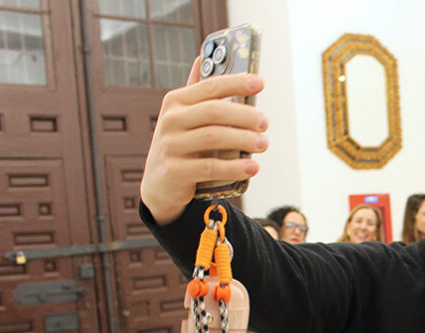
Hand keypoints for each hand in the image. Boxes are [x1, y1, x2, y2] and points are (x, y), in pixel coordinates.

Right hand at [140, 57, 268, 223]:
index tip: (260, 83)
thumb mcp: (184, 116)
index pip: (210, 86)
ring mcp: (170, 146)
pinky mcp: (175, 171)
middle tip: (265, 123)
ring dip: (243, 140)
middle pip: (214, 111)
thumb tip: (203, 56)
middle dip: (244, 115)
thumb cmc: (180, 144)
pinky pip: (209, 167)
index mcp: (176, 101)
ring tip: (263, 144)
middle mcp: (170, 120)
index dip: (236, 82)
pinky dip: (234, 167)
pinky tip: (252, 167)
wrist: (159, 184)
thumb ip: (196, 91)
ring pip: (213, 137)